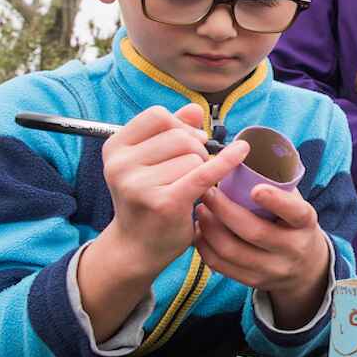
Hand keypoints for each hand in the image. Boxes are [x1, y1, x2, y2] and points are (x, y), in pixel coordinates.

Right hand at [96, 103, 249, 275]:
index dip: (179, 125)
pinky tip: (242, 151)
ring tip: (190, 185)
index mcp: (115, 148)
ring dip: (202, 167)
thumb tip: (195, 110)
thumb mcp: (147, 161)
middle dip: (195, 148)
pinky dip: (227, 161)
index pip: (157, 116)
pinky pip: (204, 172)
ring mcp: (140, 186)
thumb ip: (169, 132)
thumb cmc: (147, 199)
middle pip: (179, 136)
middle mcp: (121, 166)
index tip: (188, 141)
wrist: (137, 247)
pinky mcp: (165, 203)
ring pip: (193, 155)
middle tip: (191, 170)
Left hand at [194, 183, 329, 328]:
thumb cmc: (293, 224)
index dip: (276, 201)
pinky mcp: (255, 281)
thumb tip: (242, 152)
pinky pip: (223, 267)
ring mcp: (274, 269)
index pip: (295, 212)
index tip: (255, 189)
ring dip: (210, 229)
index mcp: (306, 223)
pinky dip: (206, 248)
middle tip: (206, 192)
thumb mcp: (296, 204)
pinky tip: (200, 232)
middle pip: (254, 232)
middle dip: (225, 210)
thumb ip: (277, 184)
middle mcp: (293, 249)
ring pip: (233, 252)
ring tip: (200, 210)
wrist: (306, 268)